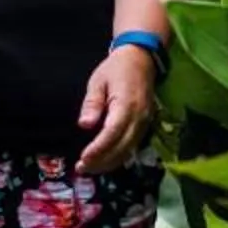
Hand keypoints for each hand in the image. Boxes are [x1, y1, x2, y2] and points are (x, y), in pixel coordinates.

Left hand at [75, 48, 157, 173]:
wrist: (141, 58)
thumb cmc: (115, 68)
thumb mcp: (98, 81)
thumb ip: (92, 104)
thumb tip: (84, 125)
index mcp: (126, 105)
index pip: (112, 133)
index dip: (98, 149)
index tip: (83, 159)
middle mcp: (139, 117)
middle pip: (122, 147)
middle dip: (102, 161)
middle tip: (82, 169)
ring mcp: (145, 122)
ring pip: (129, 150)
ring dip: (110, 162)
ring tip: (90, 168)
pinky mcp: (146, 125)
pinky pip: (133, 146)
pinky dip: (118, 156)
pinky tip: (104, 160)